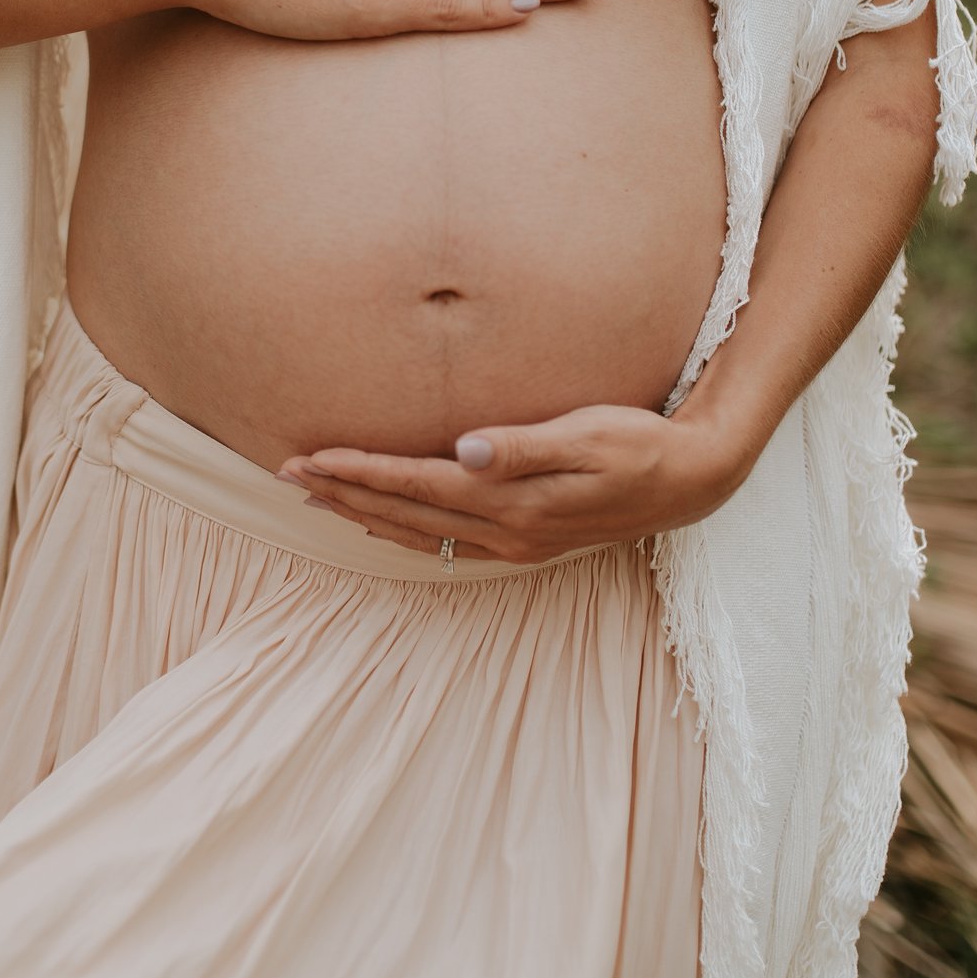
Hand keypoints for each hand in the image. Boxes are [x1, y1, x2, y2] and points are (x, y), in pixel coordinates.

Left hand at [272, 404, 757, 563]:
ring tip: (316, 495)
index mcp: (514, 501)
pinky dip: (401, 529)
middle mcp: (506, 530)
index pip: (417, 483)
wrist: (691, 483)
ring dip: (363, 514)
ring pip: (417, 532)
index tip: (311, 456)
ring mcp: (514, 543)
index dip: (360, 470)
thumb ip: (524, 445)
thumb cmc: (642, 444)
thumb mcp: (589, 435)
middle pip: (404, 513)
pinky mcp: (525, 541)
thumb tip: (465, 449)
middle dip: (343, 493)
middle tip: (285, 473)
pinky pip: (443, 542)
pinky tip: (382, 521)